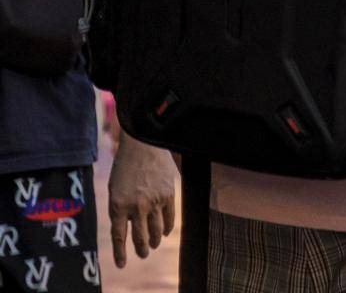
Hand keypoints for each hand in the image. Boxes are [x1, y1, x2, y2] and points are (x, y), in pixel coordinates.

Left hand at [108, 134, 176, 266]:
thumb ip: (120, 209)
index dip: (120, 253)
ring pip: (155, 232)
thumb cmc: (125, 166)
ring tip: (153, 244)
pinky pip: (169, 218)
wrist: (143, 143)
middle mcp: (136, 206)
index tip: (122, 264)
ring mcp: (153, 201)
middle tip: (143, 254)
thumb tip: (128, 229)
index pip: (119, 237)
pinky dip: (167, 228)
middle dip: (141, 250)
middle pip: (139, 238)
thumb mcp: (115, 189)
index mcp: (118, 205)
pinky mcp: (168, 194)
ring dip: (154, 241)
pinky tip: (165, 231)